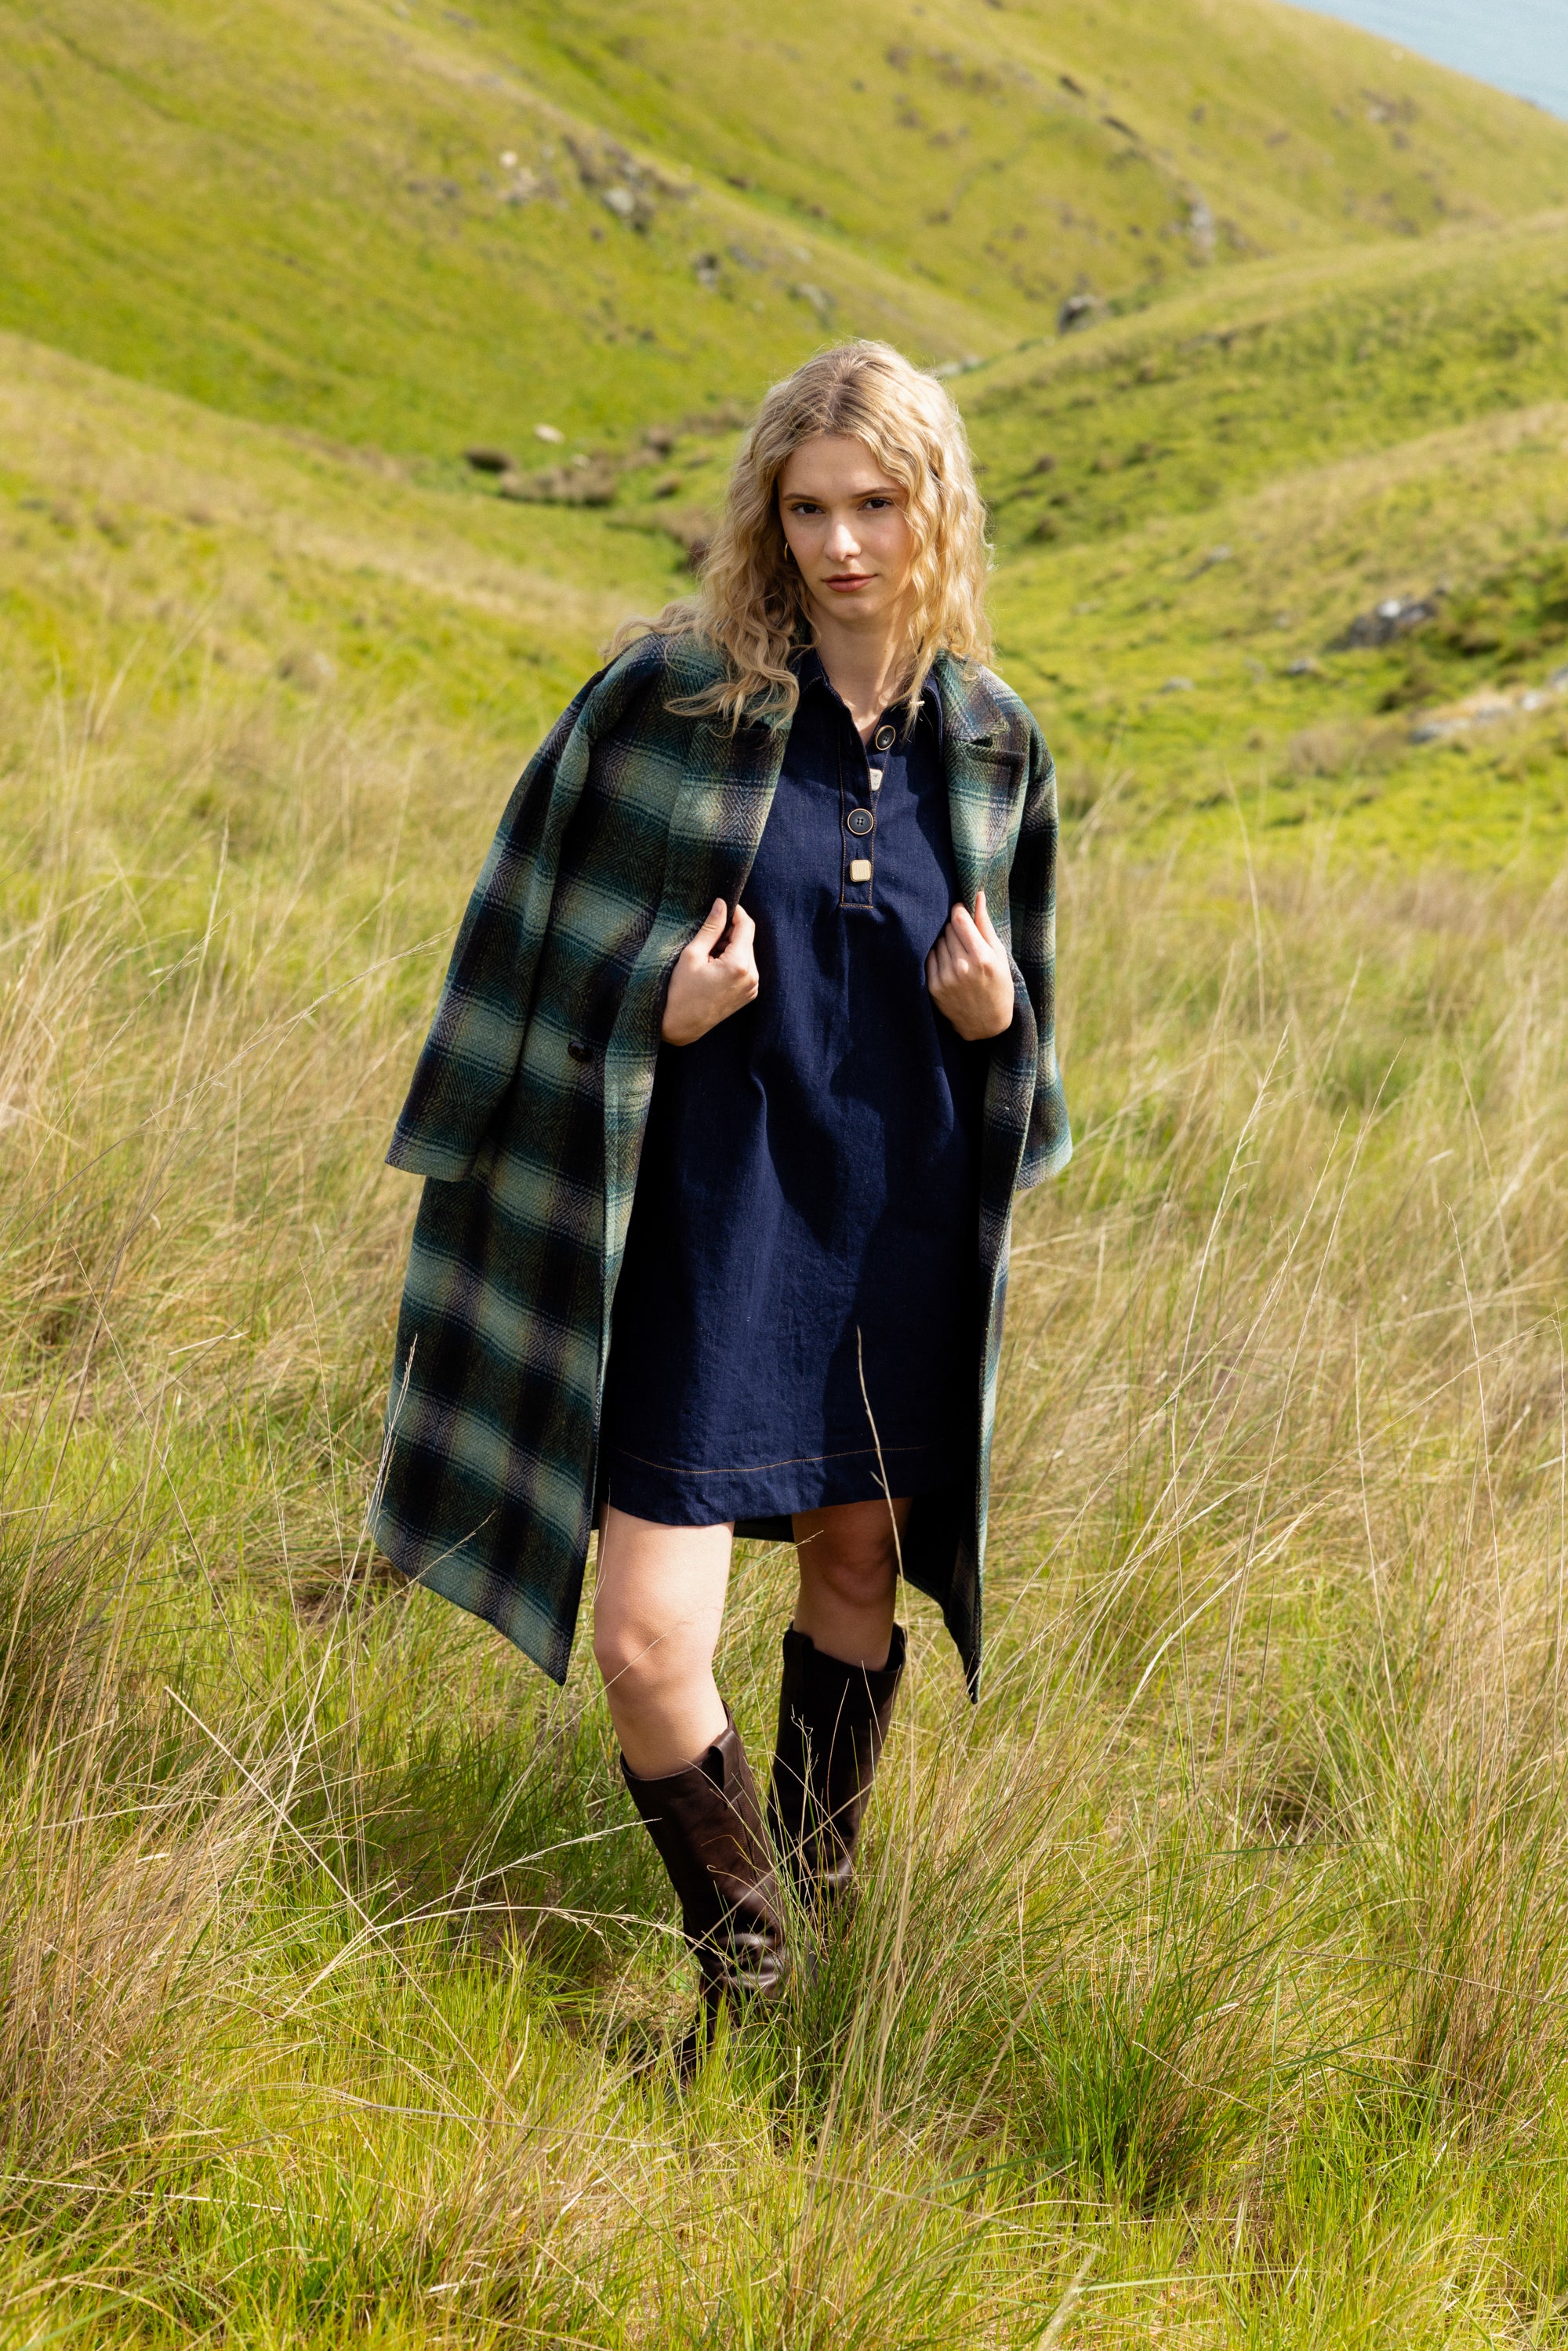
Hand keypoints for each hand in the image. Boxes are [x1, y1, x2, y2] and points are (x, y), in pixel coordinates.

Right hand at [661, 898, 758, 1044]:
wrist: (680, 1026)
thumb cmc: (680, 991)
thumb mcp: (692, 955)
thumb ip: (711, 928)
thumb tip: (722, 904)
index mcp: (739, 965)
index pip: (747, 926)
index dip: (735, 911)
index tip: (722, 906)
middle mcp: (752, 977)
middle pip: (747, 939)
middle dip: (729, 932)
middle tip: (706, 937)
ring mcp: (752, 987)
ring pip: (746, 952)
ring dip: (730, 947)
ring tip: (707, 956)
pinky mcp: (749, 994)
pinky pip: (745, 968)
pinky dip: (732, 961)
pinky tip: (713, 967)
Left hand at [925, 891, 1015, 1040]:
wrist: (986, 1023)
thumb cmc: (998, 985)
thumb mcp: (999, 955)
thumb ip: (985, 925)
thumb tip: (978, 895)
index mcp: (981, 957)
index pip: (959, 919)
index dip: (959, 910)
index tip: (961, 910)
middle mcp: (961, 967)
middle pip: (948, 929)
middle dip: (954, 927)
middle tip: (964, 937)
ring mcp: (945, 978)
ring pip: (937, 941)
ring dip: (945, 941)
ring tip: (958, 953)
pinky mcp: (933, 987)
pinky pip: (929, 957)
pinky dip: (937, 955)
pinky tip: (949, 963)